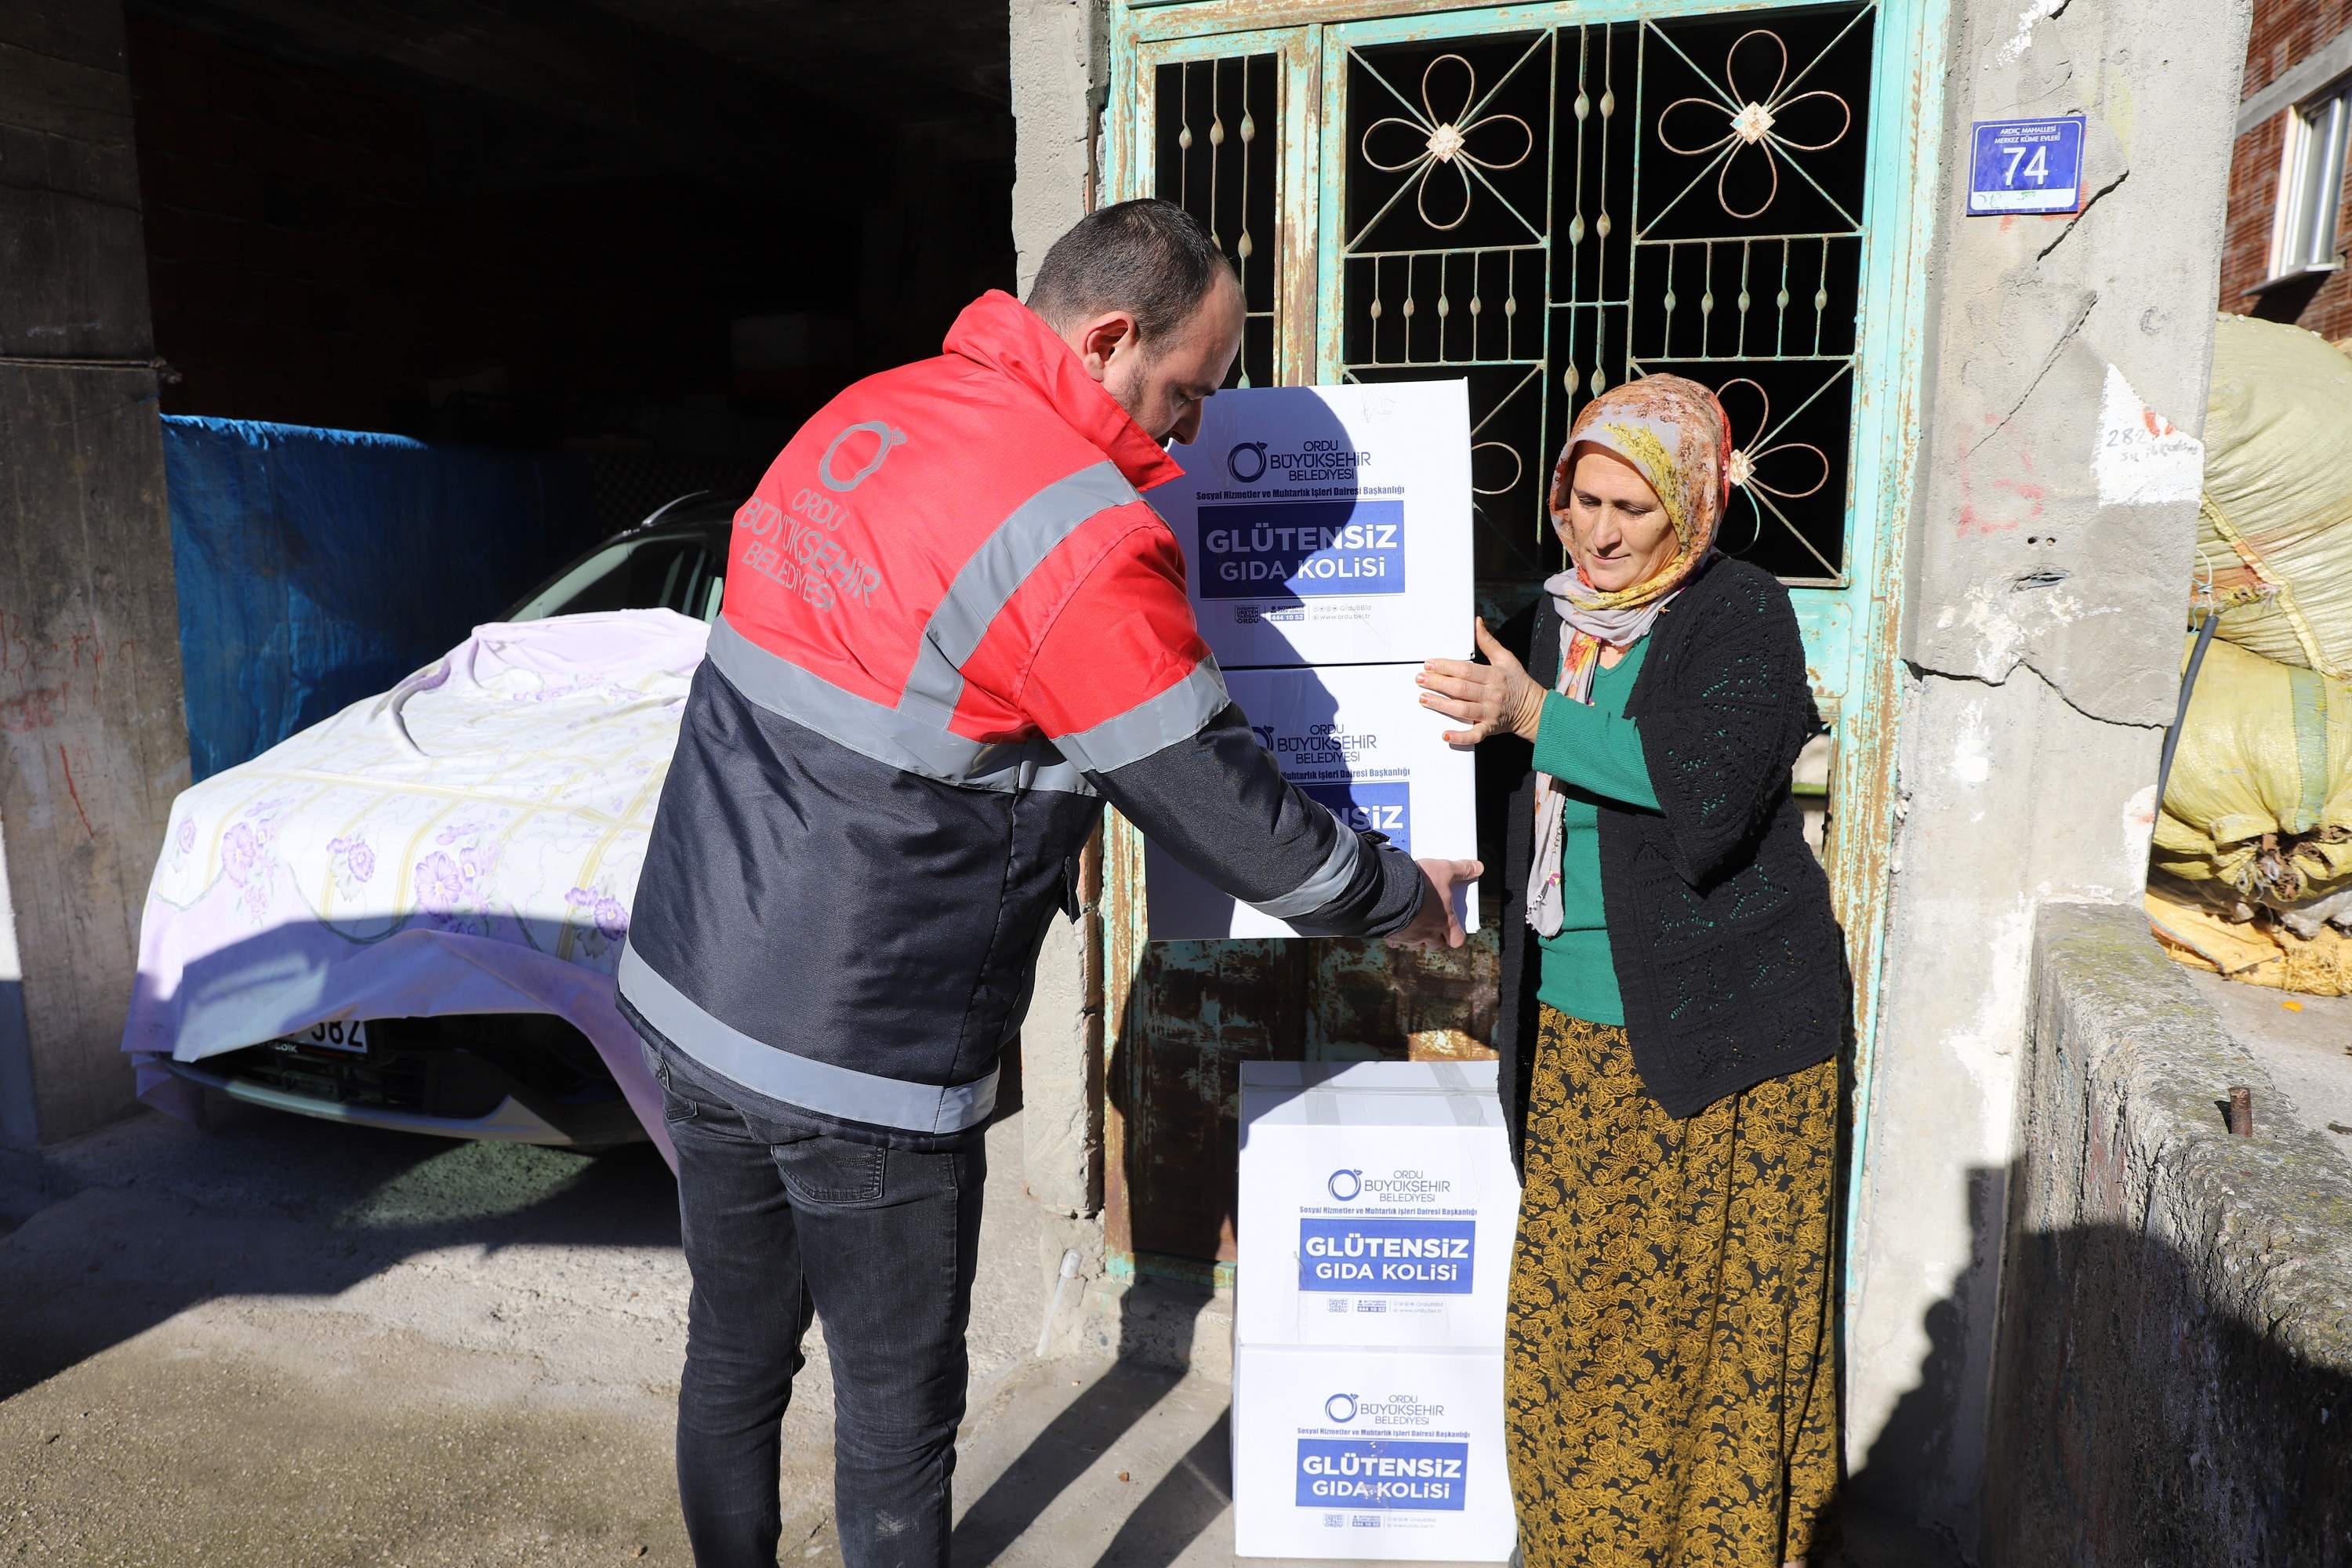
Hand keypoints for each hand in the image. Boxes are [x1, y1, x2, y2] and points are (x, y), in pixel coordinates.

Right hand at [1385, 857, 1483, 950]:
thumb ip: (1462, 869)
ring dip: (1417, 937)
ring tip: (1414, 923)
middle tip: (1433, 924)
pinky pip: (1396, 942)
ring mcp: (1409, 937)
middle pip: (1436, 945)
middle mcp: (1428, 933)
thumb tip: (1479, 867)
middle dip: (1436, 938)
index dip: (1456, 935)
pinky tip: (1395, 924)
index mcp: (1444, 922)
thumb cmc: (1421, 883)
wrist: (1388, 889)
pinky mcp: (1392, 936)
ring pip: (1416, 945)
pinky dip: (1397, 936)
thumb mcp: (1444, 870)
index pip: (1457, 940)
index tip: (1454, 927)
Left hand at [1418, 619, 1544, 747]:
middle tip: (1420, 679)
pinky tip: (1445, 735)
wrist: (1534, 709)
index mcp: (1494, 676)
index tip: (1430, 664)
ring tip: (1423, 698)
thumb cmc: (1517, 682)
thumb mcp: (1506, 658)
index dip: (1446, 666)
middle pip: (1461, 688)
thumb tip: (1476, 623)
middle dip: (1438, 683)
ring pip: (1462, 709)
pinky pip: (1474, 735)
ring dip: (1441, 705)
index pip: (1466, 670)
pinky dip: (1460, 737)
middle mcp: (1491, 694)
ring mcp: (1490, 713)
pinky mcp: (1489, 728)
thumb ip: (1488, 642)